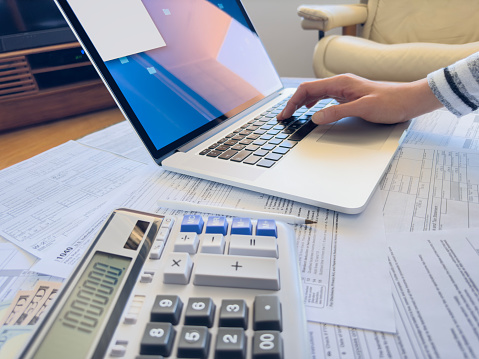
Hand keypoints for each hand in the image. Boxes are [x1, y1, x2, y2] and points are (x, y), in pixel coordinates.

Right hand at [277, 74, 442, 124]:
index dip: (292, 102)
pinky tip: (311, 110)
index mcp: (341, 82)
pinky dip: (313, 104)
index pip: (308, 89)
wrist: (410, 100)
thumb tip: (315, 117)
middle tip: (283, 117)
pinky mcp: (350, 96)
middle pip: (309, 90)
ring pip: (316, 94)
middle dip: (293, 103)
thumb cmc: (391, 102)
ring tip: (292, 114)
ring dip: (302, 103)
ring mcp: (345, 89)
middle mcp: (341, 83)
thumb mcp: (363, 109)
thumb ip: (337, 112)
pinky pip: (325, 98)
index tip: (284, 114)